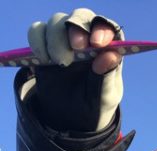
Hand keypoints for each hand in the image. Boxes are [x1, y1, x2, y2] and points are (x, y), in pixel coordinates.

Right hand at [27, 8, 123, 130]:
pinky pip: (37, 30)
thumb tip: (110, 55)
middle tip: (76, 48)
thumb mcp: (105, 96)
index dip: (102, 30)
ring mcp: (65, 40)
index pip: (108, 28)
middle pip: (82, 17)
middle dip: (77, 28)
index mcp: (107, 49)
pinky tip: (45, 60)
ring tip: (60, 63)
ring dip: (56, 38)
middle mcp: (87, 39)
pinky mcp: (45, 46)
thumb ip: (108, 76)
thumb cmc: (95, 104)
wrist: (73, 119)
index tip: (96, 43)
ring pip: (57, 21)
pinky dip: (38, 41)